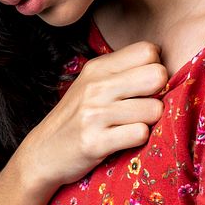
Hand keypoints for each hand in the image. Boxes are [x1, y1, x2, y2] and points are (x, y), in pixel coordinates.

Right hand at [16, 41, 167, 190]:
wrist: (41, 153)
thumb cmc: (75, 118)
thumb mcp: (91, 84)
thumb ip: (122, 71)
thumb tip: (162, 65)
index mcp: (97, 68)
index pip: (149, 50)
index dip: (154, 68)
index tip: (143, 85)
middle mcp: (96, 86)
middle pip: (157, 75)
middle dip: (159, 93)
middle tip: (144, 105)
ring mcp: (94, 114)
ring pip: (154, 109)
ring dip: (149, 121)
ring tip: (131, 125)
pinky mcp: (95, 142)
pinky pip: (140, 134)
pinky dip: (139, 139)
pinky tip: (124, 140)